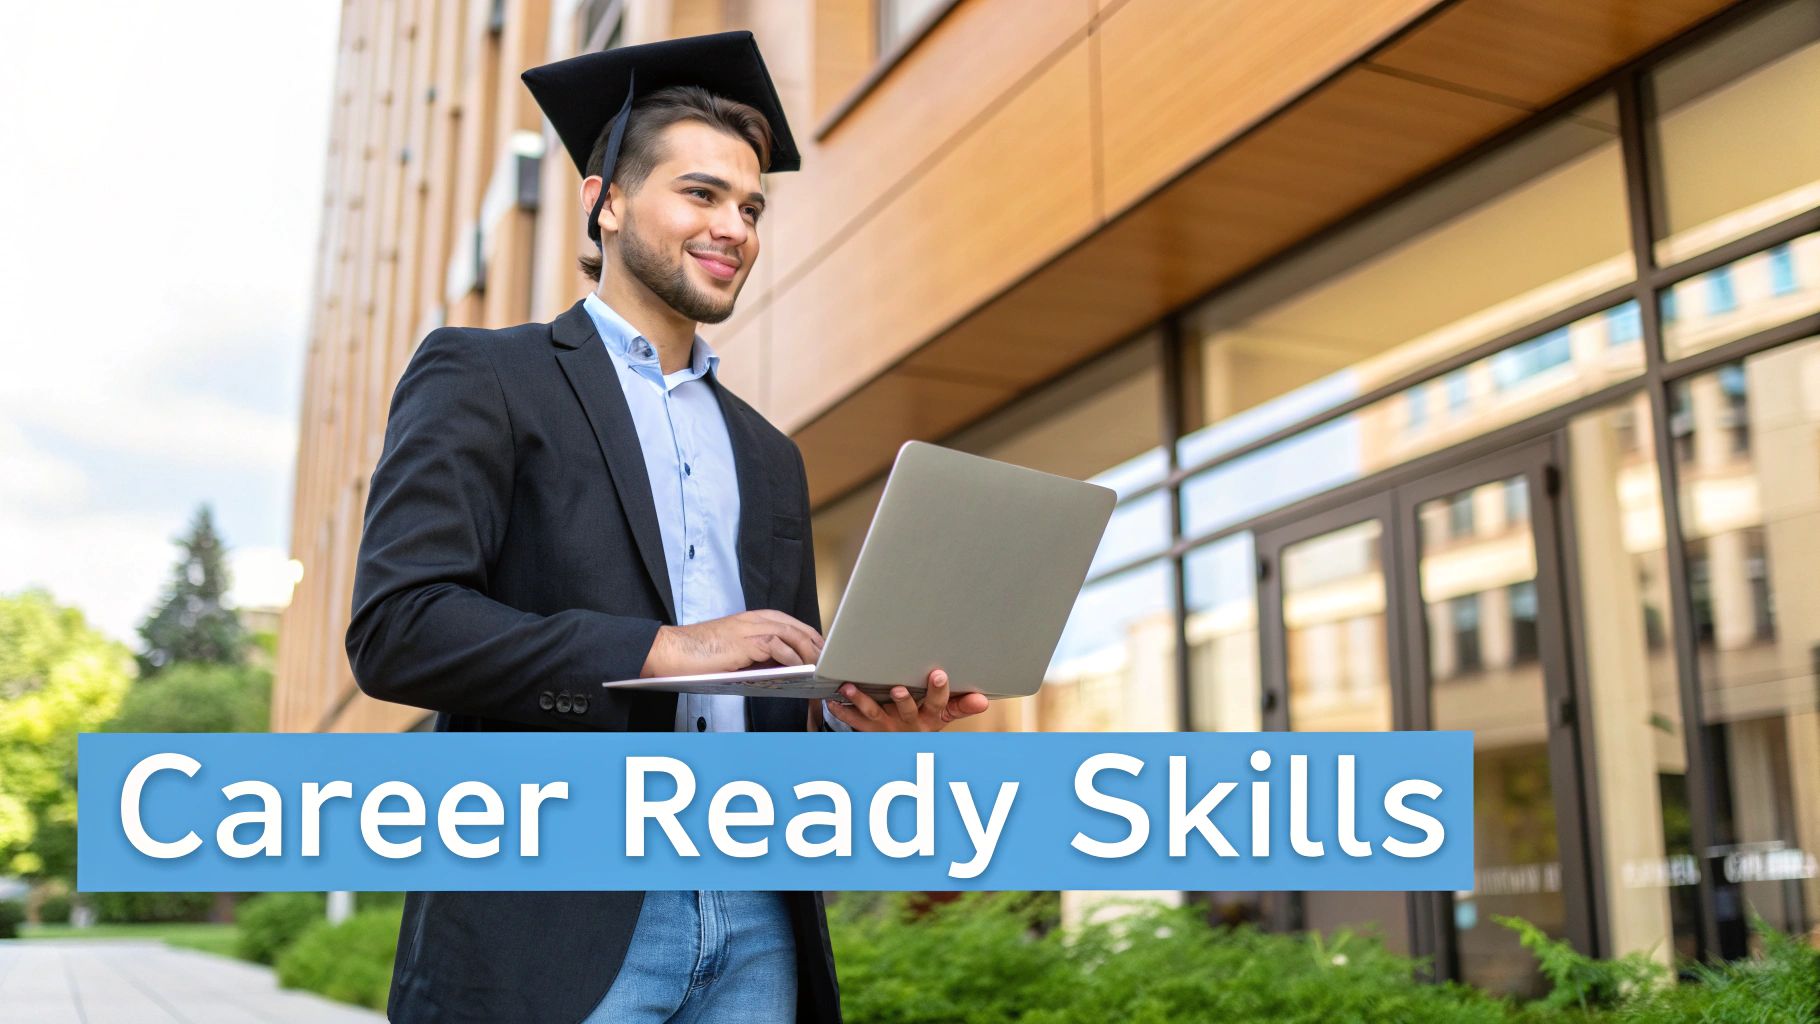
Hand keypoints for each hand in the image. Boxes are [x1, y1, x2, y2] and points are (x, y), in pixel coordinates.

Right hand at [641, 610, 822, 676]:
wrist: (671, 650)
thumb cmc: (698, 654)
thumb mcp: (735, 652)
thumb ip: (757, 654)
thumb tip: (782, 667)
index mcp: (752, 620)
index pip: (791, 623)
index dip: (810, 636)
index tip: (822, 651)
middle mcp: (753, 620)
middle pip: (796, 626)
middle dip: (816, 643)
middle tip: (830, 659)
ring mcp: (748, 629)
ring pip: (790, 633)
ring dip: (809, 650)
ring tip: (820, 666)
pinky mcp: (743, 641)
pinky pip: (775, 644)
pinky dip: (791, 656)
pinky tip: (799, 667)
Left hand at [824, 669, 989, 731]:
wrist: (904, 744)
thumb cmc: (926, 720)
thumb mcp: (946, 714)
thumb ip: (963, 705)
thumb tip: (984, 700)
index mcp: (931, 717)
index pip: (939, 703)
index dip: (939, 690)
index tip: (939, 674)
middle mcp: (909, 723)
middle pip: (908, 710)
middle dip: (904, 700)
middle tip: (898, 688)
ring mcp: (888, 726)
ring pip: (875, 714)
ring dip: (862, 701)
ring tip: (850, 688)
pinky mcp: (869, 729)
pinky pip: (854, 721)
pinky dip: (842, 710)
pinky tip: (832, 700)